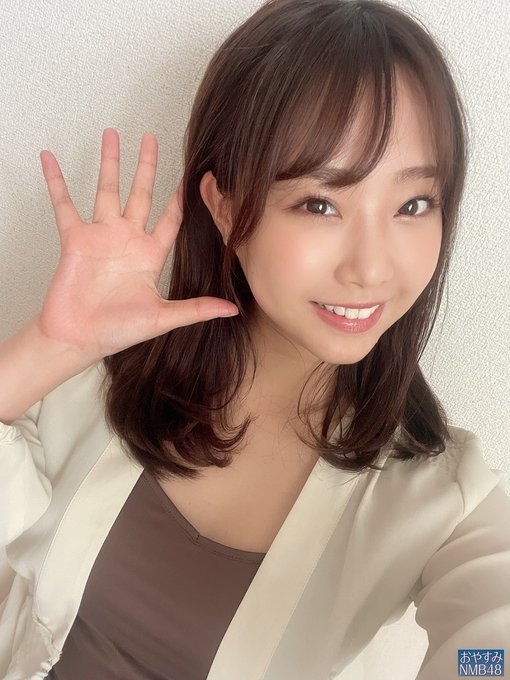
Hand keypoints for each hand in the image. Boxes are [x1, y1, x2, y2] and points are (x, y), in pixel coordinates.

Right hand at [37, 128, 237, 360]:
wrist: (79, 338)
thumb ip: (196, 309)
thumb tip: (232, 310)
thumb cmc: (118, 331)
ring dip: (109, 162)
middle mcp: (127, 240)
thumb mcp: (163, 317)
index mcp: (150, 255)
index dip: (181, 198)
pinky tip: (50, 159)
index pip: (170, 218)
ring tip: (111, 134)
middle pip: (140, 193)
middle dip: (146, 166)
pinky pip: (64, 204)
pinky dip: (55, 182)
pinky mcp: (75, 239)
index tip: (193, 176)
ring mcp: (101, 236)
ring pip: (106, 190)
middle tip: (151, 138)